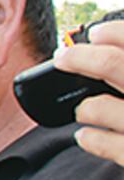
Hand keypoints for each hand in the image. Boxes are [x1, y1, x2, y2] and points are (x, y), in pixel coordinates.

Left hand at [55, 20, 123, 165]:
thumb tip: (110, 47)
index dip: (117, 33)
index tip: (96, 33)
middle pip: (116, 66)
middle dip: (83, 58)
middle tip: (63, 57)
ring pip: (103, 107)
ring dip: (87, 107)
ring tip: (82, 109)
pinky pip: (112, 147)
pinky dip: (92, 139)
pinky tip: (84, 135)